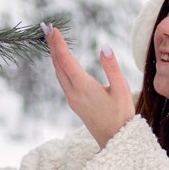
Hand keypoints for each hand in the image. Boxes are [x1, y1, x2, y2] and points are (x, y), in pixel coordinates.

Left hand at [41, 24, 134, 147]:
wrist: (115, 141)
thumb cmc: (122, 115)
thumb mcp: (122, 89)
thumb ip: (112, 67)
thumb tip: (104, 46)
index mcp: (84, 88)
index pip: (66, 61)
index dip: (58, 44)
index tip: (53, 29)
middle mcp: (73, 93)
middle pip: (58, 65)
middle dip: (52, 46)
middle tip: (47, 28)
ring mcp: (72, 99)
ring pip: (58, 73)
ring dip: (55, 56)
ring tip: (52, 40)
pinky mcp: (74, 103)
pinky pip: (62, 80)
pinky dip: (59, 66)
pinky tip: (61, 60)